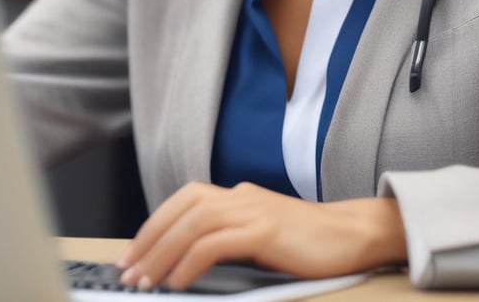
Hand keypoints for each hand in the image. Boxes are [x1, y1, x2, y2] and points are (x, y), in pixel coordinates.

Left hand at [116, 181, 406, 290]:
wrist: (350, 234)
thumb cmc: (308, 241)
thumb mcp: (262, 233)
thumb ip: (232, 236)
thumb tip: (191, 259)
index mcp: (238, 195)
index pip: (184, 201)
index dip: (153, 225)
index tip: (132, 253)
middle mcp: (240, 195)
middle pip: (182, 209)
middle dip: (149, 240)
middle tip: (127, 271)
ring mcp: (252, 210)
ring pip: (193, 223)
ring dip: (162, 253)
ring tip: (145, 281)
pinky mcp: (264, 229)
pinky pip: (216, 242)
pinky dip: (190, 261)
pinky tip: (179, 282)